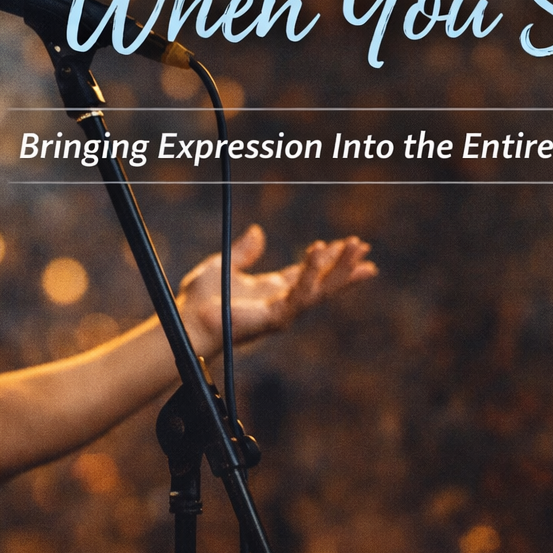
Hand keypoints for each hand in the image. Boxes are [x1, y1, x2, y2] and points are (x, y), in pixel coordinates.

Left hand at [177, 224, 376, 358]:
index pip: (309, 273)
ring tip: (355, 247)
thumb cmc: (201, 299)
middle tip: (365, 247)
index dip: (329, 259)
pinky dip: (309, 273)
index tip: (349, 244)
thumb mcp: (225, 265)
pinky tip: (319, 251)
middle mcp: (282, 301)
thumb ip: (244, 251)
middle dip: (345, 266)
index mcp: (272, 289)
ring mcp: (281, 311)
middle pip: (322, 282)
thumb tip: (258, 231)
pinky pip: (298, 293)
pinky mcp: (275, 318)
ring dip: (338, 268)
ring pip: (319, 288)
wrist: (188, 321)